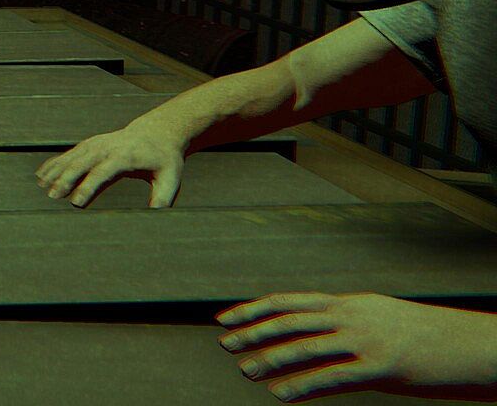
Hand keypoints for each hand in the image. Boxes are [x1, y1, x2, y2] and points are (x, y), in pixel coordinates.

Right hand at [34, 122, 184, 206]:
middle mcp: (107, 147)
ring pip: (71, 157)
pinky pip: (69, 154)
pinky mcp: (90, 143)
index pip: (102, 172)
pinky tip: (41, 174)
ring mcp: (96, 144)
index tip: (75, 203)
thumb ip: (163, 198)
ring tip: (41, 186)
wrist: (157, 132)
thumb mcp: (171, 178)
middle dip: (65, 179)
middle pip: (81, 163)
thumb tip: (154, 217)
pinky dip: (54, 163)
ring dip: (55, 171)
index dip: (88, 187)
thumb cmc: (164, 159)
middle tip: (52, 196)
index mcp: (125, 156)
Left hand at [218, 291, 496, 400]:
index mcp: (350, 303)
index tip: (225, 318)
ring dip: (272, 359)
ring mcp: (367, 340)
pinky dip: (303, 385)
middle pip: (291, 320)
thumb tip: (313, 339)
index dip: (254, 309)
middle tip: (224, 343)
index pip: (291, 301)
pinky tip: (281, 394)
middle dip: (254, 332)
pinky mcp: (382, 367)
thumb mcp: (379, 322)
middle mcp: (353, 316)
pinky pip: (334, 376)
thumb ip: (344, 328)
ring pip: (307, 347)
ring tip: (246, 370)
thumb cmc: (425, 337)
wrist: (472, 344)